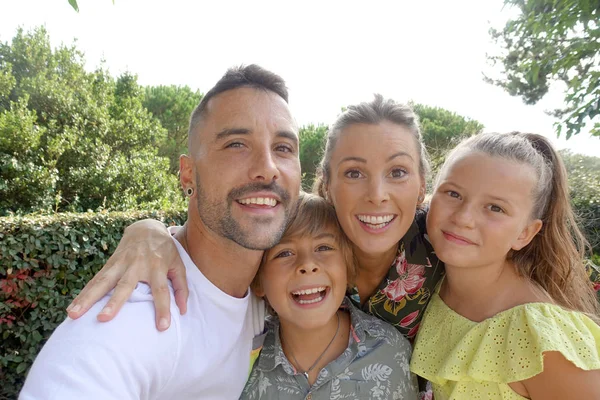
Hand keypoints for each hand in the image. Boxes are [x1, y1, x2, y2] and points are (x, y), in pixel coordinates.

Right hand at [66, 219, 188, 330]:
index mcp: (157, 267)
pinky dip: (83, 294)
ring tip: (74, 315)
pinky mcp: (110, 264)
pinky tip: (72, 308)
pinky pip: (95, 280)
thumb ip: (181, 287)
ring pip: (103, 282)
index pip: (161, 291)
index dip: (163, 308)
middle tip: (104, 319)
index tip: (163, 327)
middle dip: (114, 302)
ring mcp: (121, 264)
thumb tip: (184, 311)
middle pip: (125, 285)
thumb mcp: (178, 265)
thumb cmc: (165, 251)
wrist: (147, 228)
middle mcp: (137, 265)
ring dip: (87, 298)